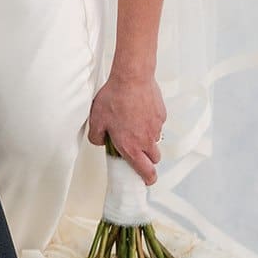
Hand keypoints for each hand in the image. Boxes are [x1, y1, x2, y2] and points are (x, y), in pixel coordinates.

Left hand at [87, 71, 164, 185]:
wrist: (132, 78)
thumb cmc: (115, 98)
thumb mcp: (96, 120)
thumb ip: (96, 137)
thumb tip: (100, 141)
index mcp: (131, 147)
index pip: (146, 172)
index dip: (147, 179)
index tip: (145, 180)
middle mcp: (146, 140)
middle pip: (154, 159)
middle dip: (147, 158)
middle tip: (137, 150)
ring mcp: (156, 128)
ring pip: (155, 140)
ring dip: (147, 138)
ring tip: (134, 124)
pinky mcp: (161, 115)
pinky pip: (157, 124)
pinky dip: (150, 121)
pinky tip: (139, 110)